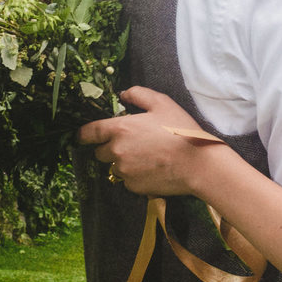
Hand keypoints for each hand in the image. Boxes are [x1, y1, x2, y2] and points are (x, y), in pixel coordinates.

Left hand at [77, 86, 225, 196]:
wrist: (197, 165)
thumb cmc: (181, 131)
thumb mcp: (162, 103)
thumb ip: (138, 94)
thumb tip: (123, 94)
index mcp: (119, 129)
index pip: (88, 133)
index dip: (83, 134)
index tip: (83, 136)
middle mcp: (117, 152)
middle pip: (100, 152)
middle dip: (110, 147)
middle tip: (131, 143)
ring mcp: (124, 172)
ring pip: (114, 167)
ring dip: (122, 162)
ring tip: (145, 157)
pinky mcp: (133, 187)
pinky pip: (127, 180)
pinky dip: (134, 175)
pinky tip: (152, 169)